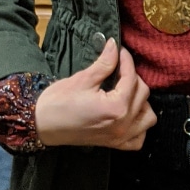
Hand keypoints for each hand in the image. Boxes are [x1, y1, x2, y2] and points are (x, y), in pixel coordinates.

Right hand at [34, 39, 155, 149]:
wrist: (41, 125)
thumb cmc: (58, 103)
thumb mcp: (82, 79)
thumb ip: (104, 63)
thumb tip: (114, 45)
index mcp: (116, 108)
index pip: (131, 79)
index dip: (126, 60)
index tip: (119, 50)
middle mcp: (123, 125)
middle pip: (143, 94)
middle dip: (133, 78)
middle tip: (118, 68)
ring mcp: (121, 137)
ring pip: (148, 117)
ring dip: (141, 102)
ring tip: (126, 92)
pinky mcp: (115, 144)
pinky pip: (139, 139)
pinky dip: (139, 127)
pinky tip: (129, 115)